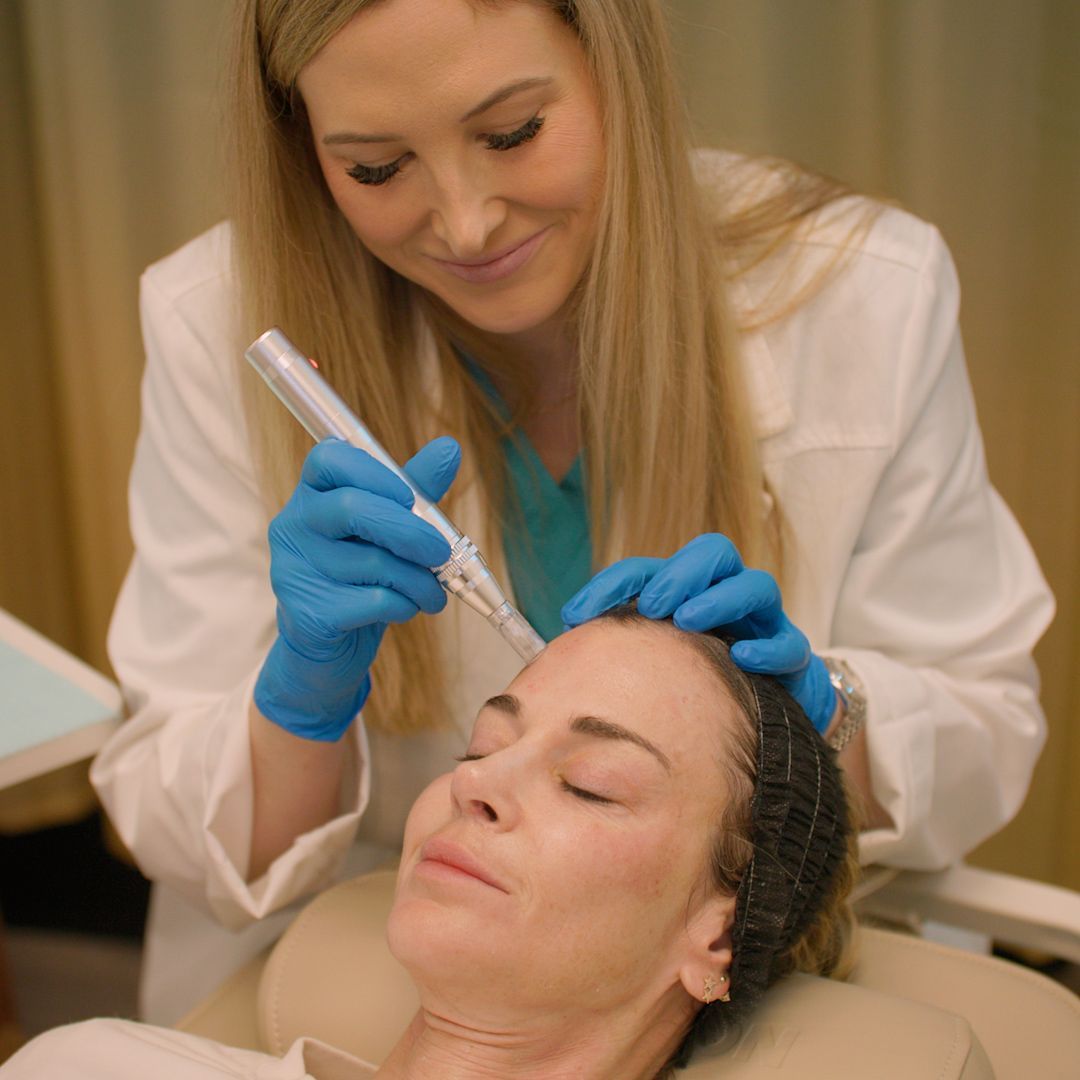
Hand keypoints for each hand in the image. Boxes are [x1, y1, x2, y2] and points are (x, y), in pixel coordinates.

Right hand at [254, 436, 460, 739]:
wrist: (327, 649)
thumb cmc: (359, 579)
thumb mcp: (388, 531)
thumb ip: (415, 490)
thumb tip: (449, 447)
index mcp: (311, 495)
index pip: (329, 459)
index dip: (375, 472)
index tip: (408, 497)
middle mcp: (293, 526)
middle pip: (352, 508)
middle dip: (412, 531)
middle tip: (442, 552)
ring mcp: (293, 570)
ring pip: (373, 562)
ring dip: (419, 580)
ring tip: (433, 592)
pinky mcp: (307, 614)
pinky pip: (374, 600)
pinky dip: (405, 605)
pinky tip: (407, 608)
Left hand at [561, 533, 836, 732]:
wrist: (767, 723)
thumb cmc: (699, 687)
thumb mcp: (654, 667)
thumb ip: (618, 656)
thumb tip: (558, 662)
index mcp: (687, 595)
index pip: (647, 570)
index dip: (612, 584)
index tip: (575, 615)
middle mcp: (726, 598)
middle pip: (713, 554)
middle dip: (680, 573)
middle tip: (652, 604)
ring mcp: (764, 623)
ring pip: (756, 586)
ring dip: (719, 598)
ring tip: (688, 619)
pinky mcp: (793, 659)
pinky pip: (789, 644)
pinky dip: (768, 647)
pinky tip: (742, 658)